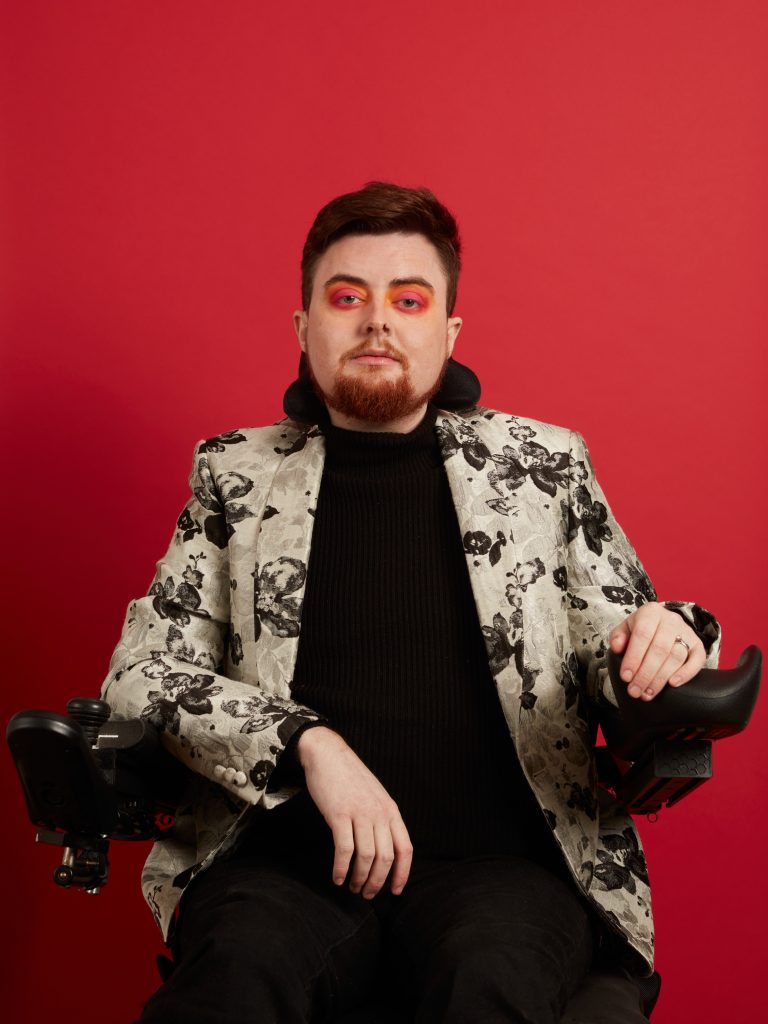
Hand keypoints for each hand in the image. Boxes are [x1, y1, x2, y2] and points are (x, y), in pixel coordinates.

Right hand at [296, 726, 412, 898]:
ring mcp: (359, 813)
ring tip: (352, 887)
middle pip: (385, 858)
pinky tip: (337, 877)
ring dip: (359, 878)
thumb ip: (381, 818)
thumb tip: (383, 850)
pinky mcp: (339, 814)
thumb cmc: (349, 778)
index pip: (404, 849)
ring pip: (366, 857)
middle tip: (367, 894)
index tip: (394, 891)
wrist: (327, 754)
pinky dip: (341, 868)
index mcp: (390, 810)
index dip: (401, 874)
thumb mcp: (375, 796)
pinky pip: (344, 849)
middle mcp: (379, 813)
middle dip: (377, 882)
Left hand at [609, 602, 704, 700]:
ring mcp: (687, 632)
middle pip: (660, 649)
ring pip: (676, 657)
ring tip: (648, 693)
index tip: (626, 677)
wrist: (663, 624)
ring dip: (660, 678)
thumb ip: (618, 637)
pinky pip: (697, 660)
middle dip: (645, 674)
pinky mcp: (698, 645)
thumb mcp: (625, 628)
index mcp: (650, 613)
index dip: (633, 658)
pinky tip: (673, 684)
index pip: (642, 635)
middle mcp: (671, 620)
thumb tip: (617, 647)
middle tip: (635, 691)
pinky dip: (686, 673)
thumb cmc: (641, 629)